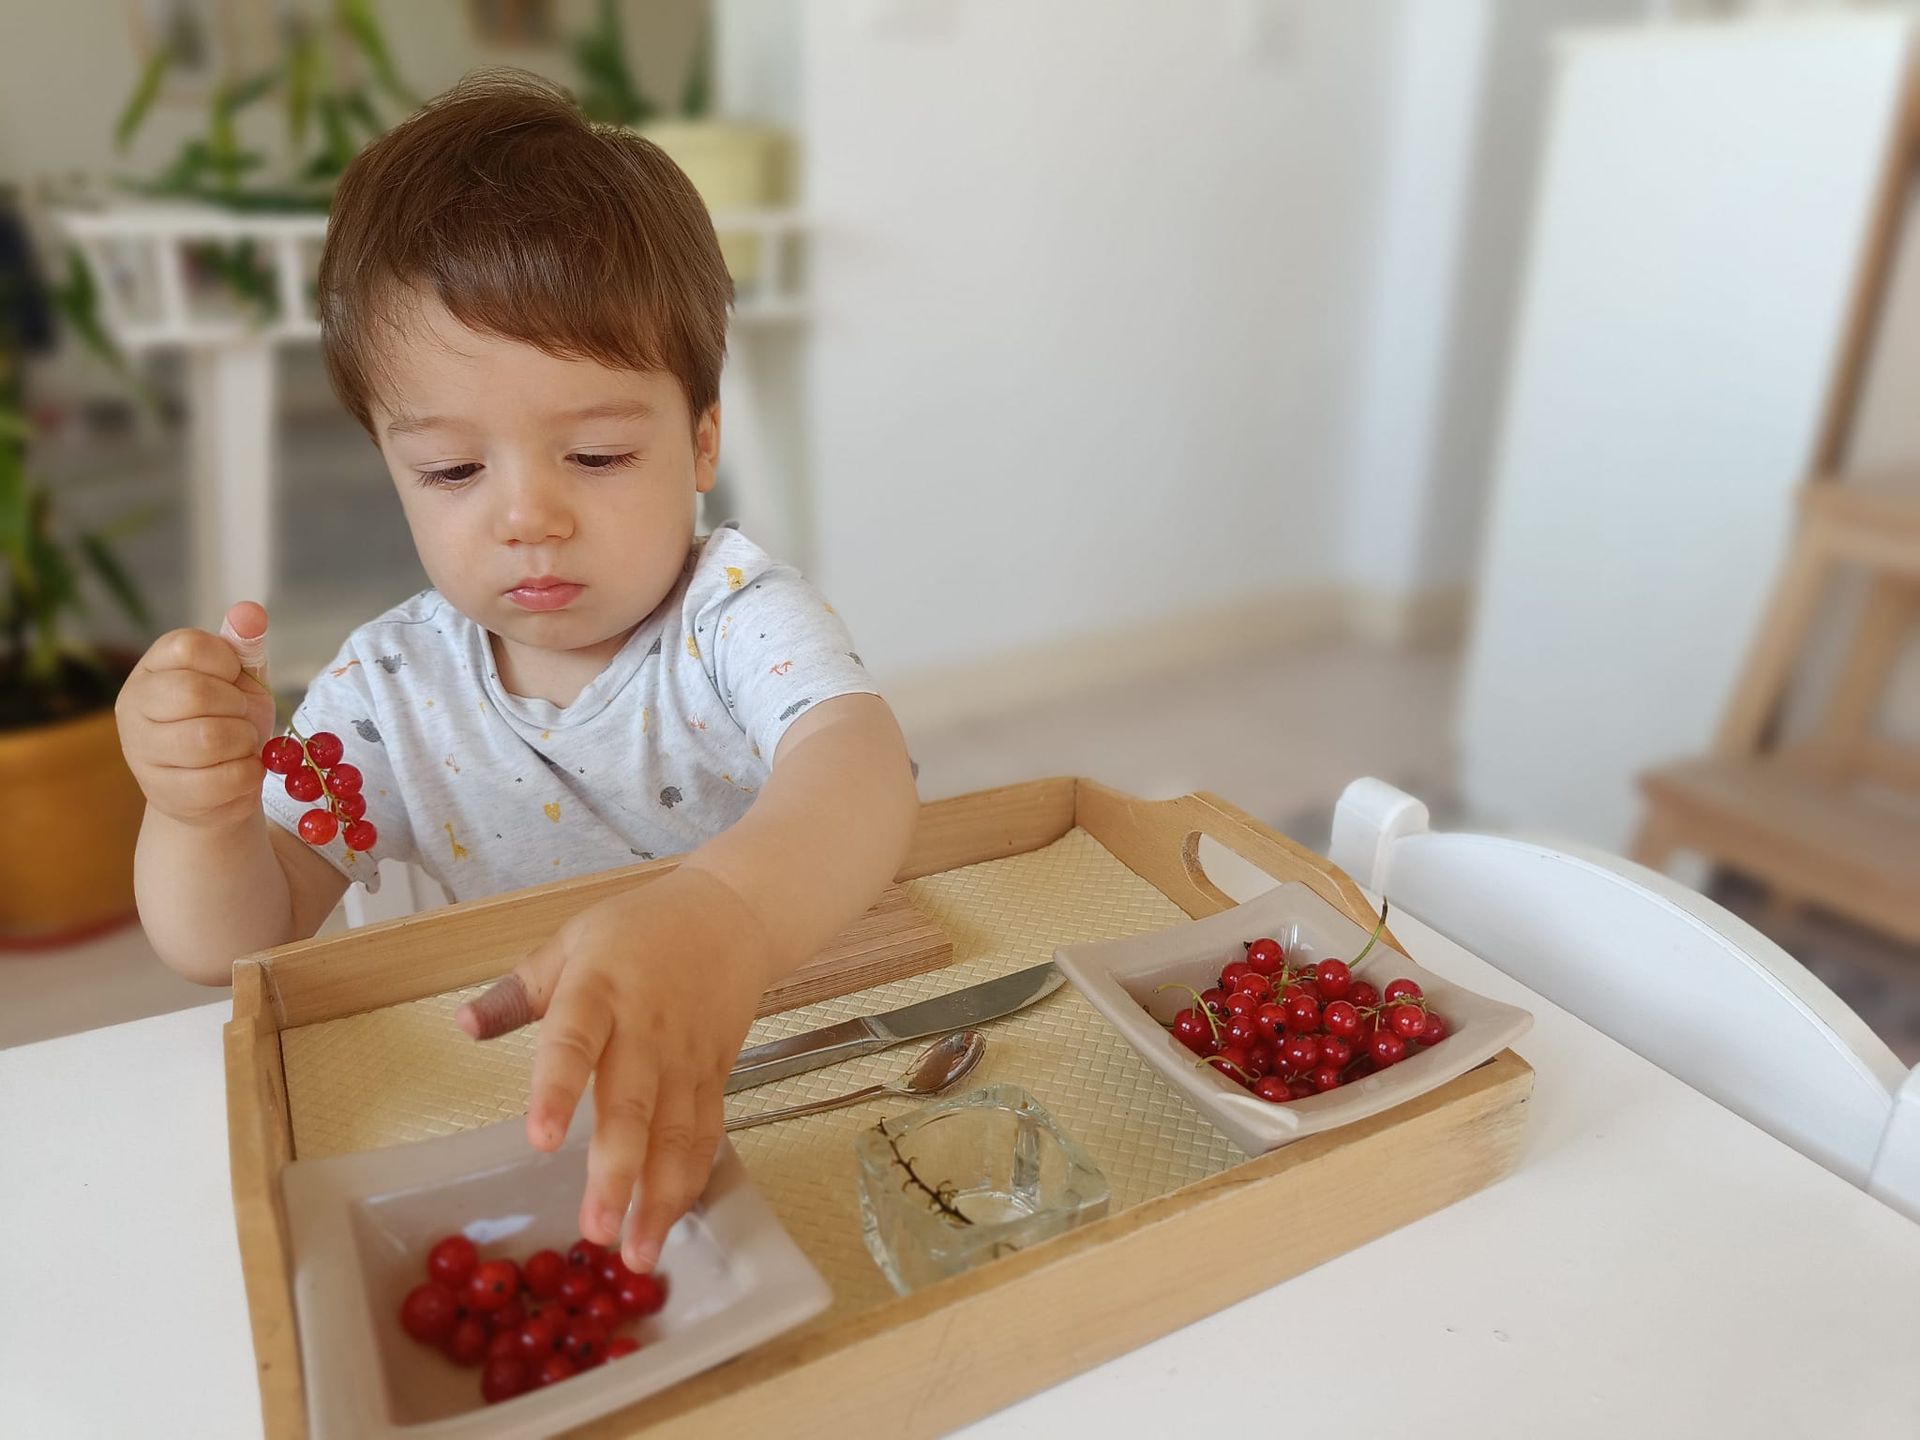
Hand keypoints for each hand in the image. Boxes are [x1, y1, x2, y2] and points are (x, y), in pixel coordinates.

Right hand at [116, 601, 276, 830]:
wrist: (220, 786)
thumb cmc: (229, 721)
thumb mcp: (241, 679)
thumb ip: (244, 646)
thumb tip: (250, 612)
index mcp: (152, 667)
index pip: (188, 646)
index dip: (227, 663)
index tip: (233, 679)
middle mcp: (134, 704)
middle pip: (194, 692)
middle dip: (236, 707)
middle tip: (240, 717)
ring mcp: (141, 750)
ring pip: (208, 739)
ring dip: (243, 741)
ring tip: (240, 744)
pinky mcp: (164, 791)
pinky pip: (222, 778)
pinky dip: (247, 773)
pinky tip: (238, 770)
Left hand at [456, 866, 778, 1273]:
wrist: (733, 915)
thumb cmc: (640, 930)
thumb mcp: (570, 942)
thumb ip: (518, 992)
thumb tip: (463, 1027)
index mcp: (600, 991)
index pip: (576, 1041)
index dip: (558, 1090)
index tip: (540, 1140)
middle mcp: (647, 1030)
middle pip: (634, 1105)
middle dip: (616, 1172)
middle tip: (595, 1231)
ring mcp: (686, 1058)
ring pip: (677, 1134)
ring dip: (660, 1196)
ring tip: (635, 1252)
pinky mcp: (716, 1076)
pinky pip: (705, 1134)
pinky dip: (691, 1180)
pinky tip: (672, 1221)